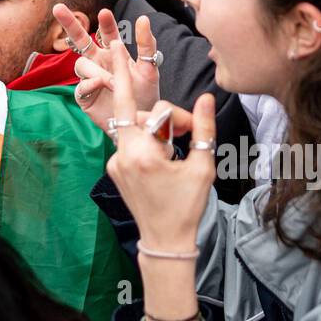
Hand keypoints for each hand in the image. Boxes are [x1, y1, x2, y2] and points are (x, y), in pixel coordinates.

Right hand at [53, 5, 159, 128]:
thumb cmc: (145, 94)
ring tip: (112, 82)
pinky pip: (80, 88)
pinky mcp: (85, 98)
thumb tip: (143, 18)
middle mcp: (98, 63)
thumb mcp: (149, 69)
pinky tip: (100, 85)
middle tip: (58, 7)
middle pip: (79, 40)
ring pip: (81, 64)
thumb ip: (146, 45)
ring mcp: (90, 79)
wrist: (141, 123)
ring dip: (95, 70)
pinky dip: (89, 84)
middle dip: (69, 24)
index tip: (105, 12)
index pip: (105, 33)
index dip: (104, 23)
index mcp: (113, 53)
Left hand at [105, 45, 216, 251]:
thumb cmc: (186, 207)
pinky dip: (144, 140)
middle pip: (130, 108)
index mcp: (143, 154)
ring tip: (172, 146)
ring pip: (130, 125)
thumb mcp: (203, 168)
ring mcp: (114, 162)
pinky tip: (160, 157)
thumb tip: (206, 99)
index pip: (161, 111)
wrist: (164, 240)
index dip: (182, 115)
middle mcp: (122, 155)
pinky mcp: (114, 168)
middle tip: (141, 80)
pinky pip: (128, 141)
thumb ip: (204, 129)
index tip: (193, 129)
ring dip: (151, 126)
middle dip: (145, 99)